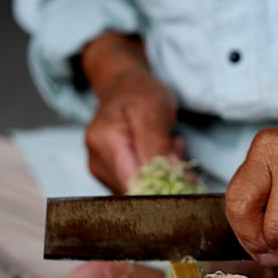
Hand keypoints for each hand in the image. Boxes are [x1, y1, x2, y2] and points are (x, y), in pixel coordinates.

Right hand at [82, 32, 181, 191]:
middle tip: (175, 147)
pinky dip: (157, 174)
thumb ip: (156, 144)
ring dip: (164, 173)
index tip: (180, 171)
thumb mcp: (154, 109)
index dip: (160, 186)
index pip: (132, 184)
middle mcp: (97, 161)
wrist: (124, 87)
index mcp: (105, 141)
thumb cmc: (139, 93)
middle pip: (137, 190)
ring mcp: (102, 171)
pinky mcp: (111, 177)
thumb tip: (163, 178)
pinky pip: (139, 186)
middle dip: (165, 176)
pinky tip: (160, 153)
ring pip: (141, 190)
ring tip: (167, 144)